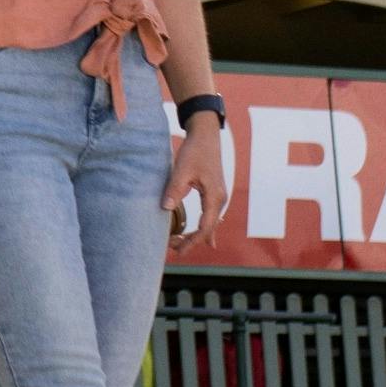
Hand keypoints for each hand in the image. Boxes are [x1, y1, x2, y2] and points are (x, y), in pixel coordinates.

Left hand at [160, 105, 233, 245]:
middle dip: (191, 240)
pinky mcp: (214, 194)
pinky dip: (203, 228)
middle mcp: (220, 200)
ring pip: (209, 224)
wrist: (206, 135)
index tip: (178, 251)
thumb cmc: (195, 151)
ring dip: (195, 235)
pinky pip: (210, 217)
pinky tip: (204, 240)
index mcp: (214, 197)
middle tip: (172, 248)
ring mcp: (219, 197)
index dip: (192, 241)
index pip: (205, 227)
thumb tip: (165, 209)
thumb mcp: (183, 169)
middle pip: (207, 229)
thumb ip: (175, 189)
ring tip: (177, 243)